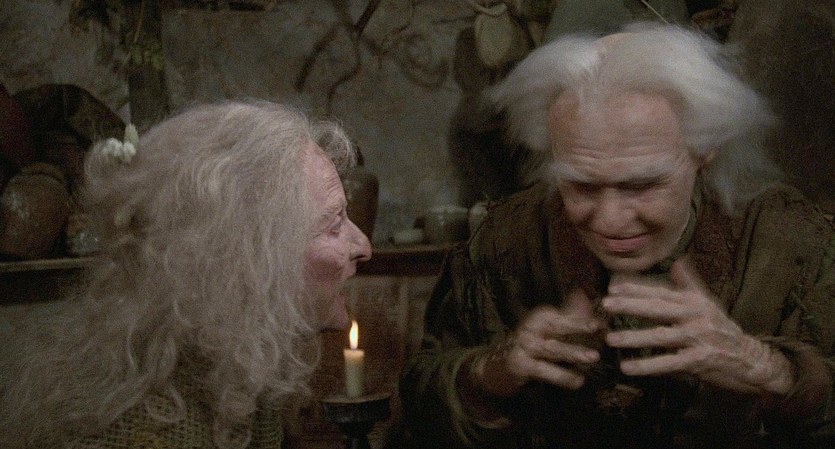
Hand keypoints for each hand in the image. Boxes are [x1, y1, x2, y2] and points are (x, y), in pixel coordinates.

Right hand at [471, 288, 603, 397]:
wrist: (496, 365)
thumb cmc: (530, 345)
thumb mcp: (548, 329)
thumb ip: (568, 315)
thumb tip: (585, 295)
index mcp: (540, 317)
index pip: (563, 314)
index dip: (583, 317)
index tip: (602, 321)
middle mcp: (531, 328)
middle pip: (556, 325)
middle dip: (577, 325)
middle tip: (597, 327)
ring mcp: (524, 346)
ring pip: (551, 348)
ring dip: (572, 352)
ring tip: (593, 357)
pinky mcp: (519, 364)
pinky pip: (544, 370)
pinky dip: (561, 376)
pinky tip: (578, 382)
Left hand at [602, 257, 794, 394]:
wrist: (752, 359)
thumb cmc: (723, 329)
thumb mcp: (708, 304)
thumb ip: (689, 285)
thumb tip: (677, 262)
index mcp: (694, 302)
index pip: (661, 293)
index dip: (637, 289)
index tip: (613, 287)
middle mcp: (696, 317)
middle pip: (658, 309)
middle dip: (630, 306)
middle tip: (605, 304)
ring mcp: (698, 338)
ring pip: (660, 337)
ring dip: (634, 338)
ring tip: (611, 339)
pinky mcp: (700, 361)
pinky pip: (668, 363)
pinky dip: (647, 366)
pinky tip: (627, 367)